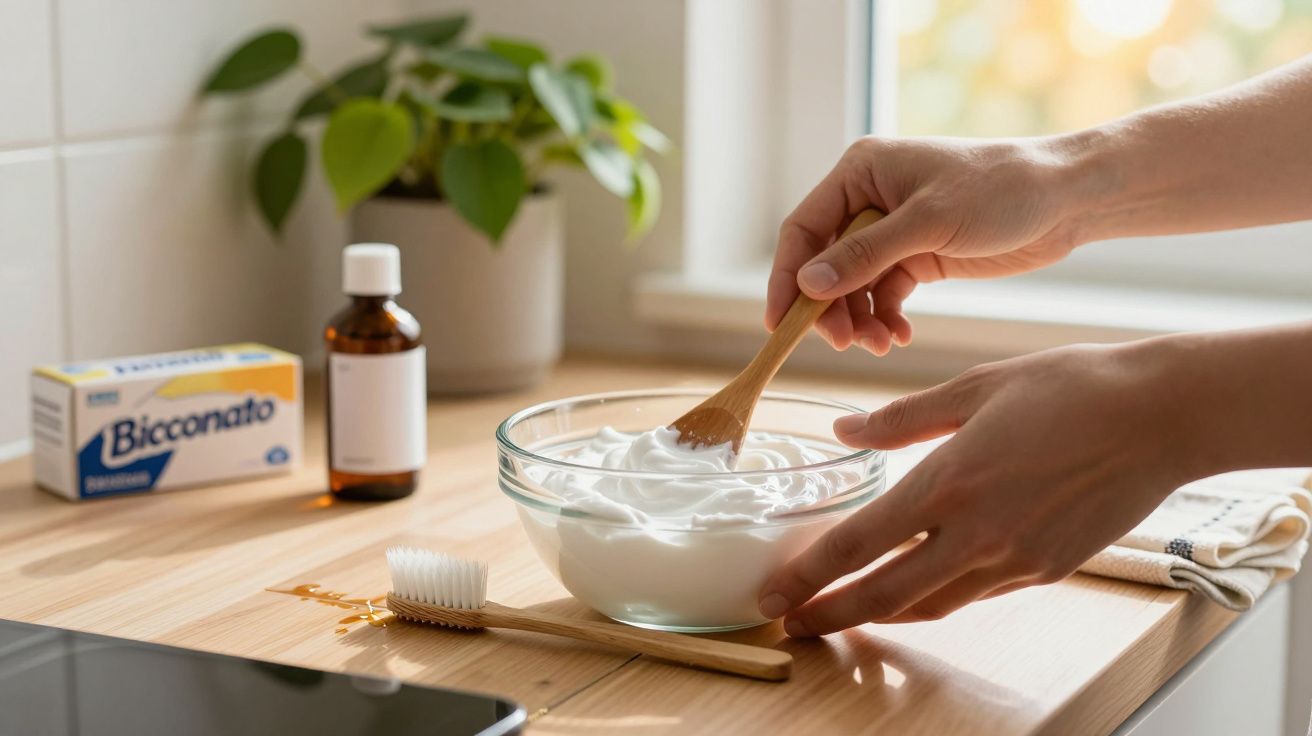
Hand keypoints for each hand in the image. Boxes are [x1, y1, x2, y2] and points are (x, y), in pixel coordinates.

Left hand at [757, 340, 1202, 634]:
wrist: (1162, 417)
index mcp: (948, 481)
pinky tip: (919, 588)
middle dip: (832, 616)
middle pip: (886, 596)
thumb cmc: (1070, 388)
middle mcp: (977, 533)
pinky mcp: (1047, 569)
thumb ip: (901, 418)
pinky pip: (976, 595)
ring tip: (846, 614)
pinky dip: (937, 597)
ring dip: (883, 615)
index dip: (810, 578)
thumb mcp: (975, 387)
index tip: (775, 596)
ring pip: (931, 605)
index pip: (859, 544)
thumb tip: (843, 429)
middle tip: (792, 626)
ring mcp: (1015, 559)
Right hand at [767, 136, 1082, 353]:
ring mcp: (892, 230)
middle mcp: (869, 198)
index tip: (779, 323)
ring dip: (861, 319)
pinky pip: (884, 294)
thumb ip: (865, 254)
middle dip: (831, 307)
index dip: (786, 276)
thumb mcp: (928, 222)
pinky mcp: (917, 256)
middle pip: (824, 264)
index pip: (803, 229)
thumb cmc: (1001, 190)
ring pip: (854, 285)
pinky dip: (886, 318)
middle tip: (846, 343)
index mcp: (860, 172)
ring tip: (881, 345)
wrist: (1066, 199)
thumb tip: (809, 284)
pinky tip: (899, 336)